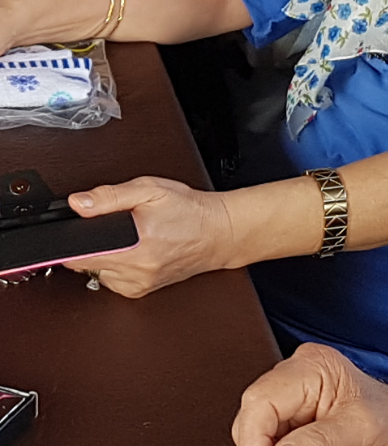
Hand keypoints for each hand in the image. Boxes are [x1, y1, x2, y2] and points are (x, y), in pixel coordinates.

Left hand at [63, 176, 233, 296]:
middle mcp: (135, 270)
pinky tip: (135, 252)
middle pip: (84, 263)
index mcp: (135, 244)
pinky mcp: (139, 292)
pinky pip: (111, 281)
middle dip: (93, 243)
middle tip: (118, 227)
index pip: (79, 255)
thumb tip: (79, 203)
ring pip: (97, 272)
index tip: (83, 230)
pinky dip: (116, 267)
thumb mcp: (151, 189)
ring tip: (130, 239)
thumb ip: (111, 196)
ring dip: (104, 256)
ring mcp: (137, 284)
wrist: (218, 233)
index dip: (74, 240)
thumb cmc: (189, 210)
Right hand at [233, 344, 387, 445]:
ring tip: (313, 443)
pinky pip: (268, 433)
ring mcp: (291, 391)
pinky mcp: (291, 411)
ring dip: (270, 444)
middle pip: (251, 414)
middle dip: (262, 443)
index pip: (259, 402)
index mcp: (311, 364)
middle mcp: (295, 371)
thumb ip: (313, 442)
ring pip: (254, 428)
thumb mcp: (355, 431)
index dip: (256, 440)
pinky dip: (276, 445)